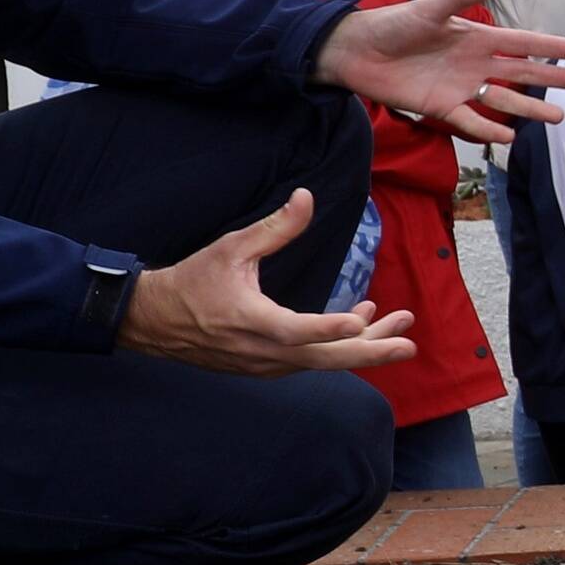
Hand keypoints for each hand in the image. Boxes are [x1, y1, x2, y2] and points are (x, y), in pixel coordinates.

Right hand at [122, 191, 417, 378]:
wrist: (155, 322)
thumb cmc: (193, 280)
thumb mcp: (231, 247)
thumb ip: (275, 228)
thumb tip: (307, 198)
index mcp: (253, 322)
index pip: (298, 331)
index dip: (330, 327)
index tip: (361, 321)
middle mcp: (263, 352)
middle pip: (325, 359)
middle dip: (371, 351)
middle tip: (409, 342)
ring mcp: (266, 365)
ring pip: (323, 362)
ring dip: (363, 346)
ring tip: (400, 323)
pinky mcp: (267, 367)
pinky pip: (310, 360)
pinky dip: (338, 345)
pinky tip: (361, 321)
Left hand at [319, 0, 564, 146]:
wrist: (357, 50)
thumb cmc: (393, 24)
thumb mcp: (429, 9)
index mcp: (477, 37)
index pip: (523, 43)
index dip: (552, 47)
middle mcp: (475, 63)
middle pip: (524, 72)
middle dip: (555, 78)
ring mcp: (461, 87)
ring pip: (505, 100)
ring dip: (531, 109)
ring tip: (558, 118)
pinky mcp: (441, 107)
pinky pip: (471, 120)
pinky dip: (489, 130)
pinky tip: (509, 137)